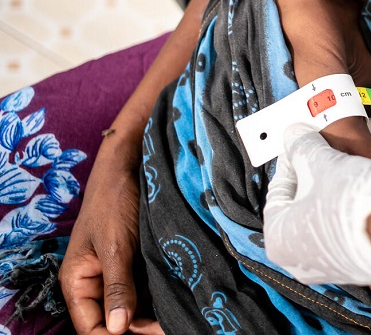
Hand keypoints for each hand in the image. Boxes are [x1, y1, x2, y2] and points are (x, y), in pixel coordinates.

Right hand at [59, 133, 162, 334]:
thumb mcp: (116, 246)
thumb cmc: (115, 202)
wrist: (129, 166)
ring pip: (131, 308)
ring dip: (152, 313)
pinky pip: (143, 290)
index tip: (151, 331)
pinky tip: (177, 297)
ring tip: (178, 313)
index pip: (91, 328)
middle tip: (171, 324)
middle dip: (139, 327)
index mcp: (77, 282)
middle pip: (113, 322)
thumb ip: (118, 287)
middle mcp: (94, 283)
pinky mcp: (133, 263)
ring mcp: (114, 274)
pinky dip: (157, 296)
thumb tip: (116, 329)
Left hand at [263, 128, 370, 313]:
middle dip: (313, 181)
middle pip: (301, 208)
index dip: (293, 161)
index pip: (278, 189)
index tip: (305, 147)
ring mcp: (327, 269)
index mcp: (277, 238)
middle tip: (324, 159)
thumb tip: (293, 135)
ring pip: (323, 221)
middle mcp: (296, 261)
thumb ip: (301, 146)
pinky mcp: (354, 270)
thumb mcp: (320, 161)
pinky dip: (347, 216)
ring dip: (332, 198)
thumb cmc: (350, 200)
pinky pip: (344, 235)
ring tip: (345, 175)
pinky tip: (360, 198)